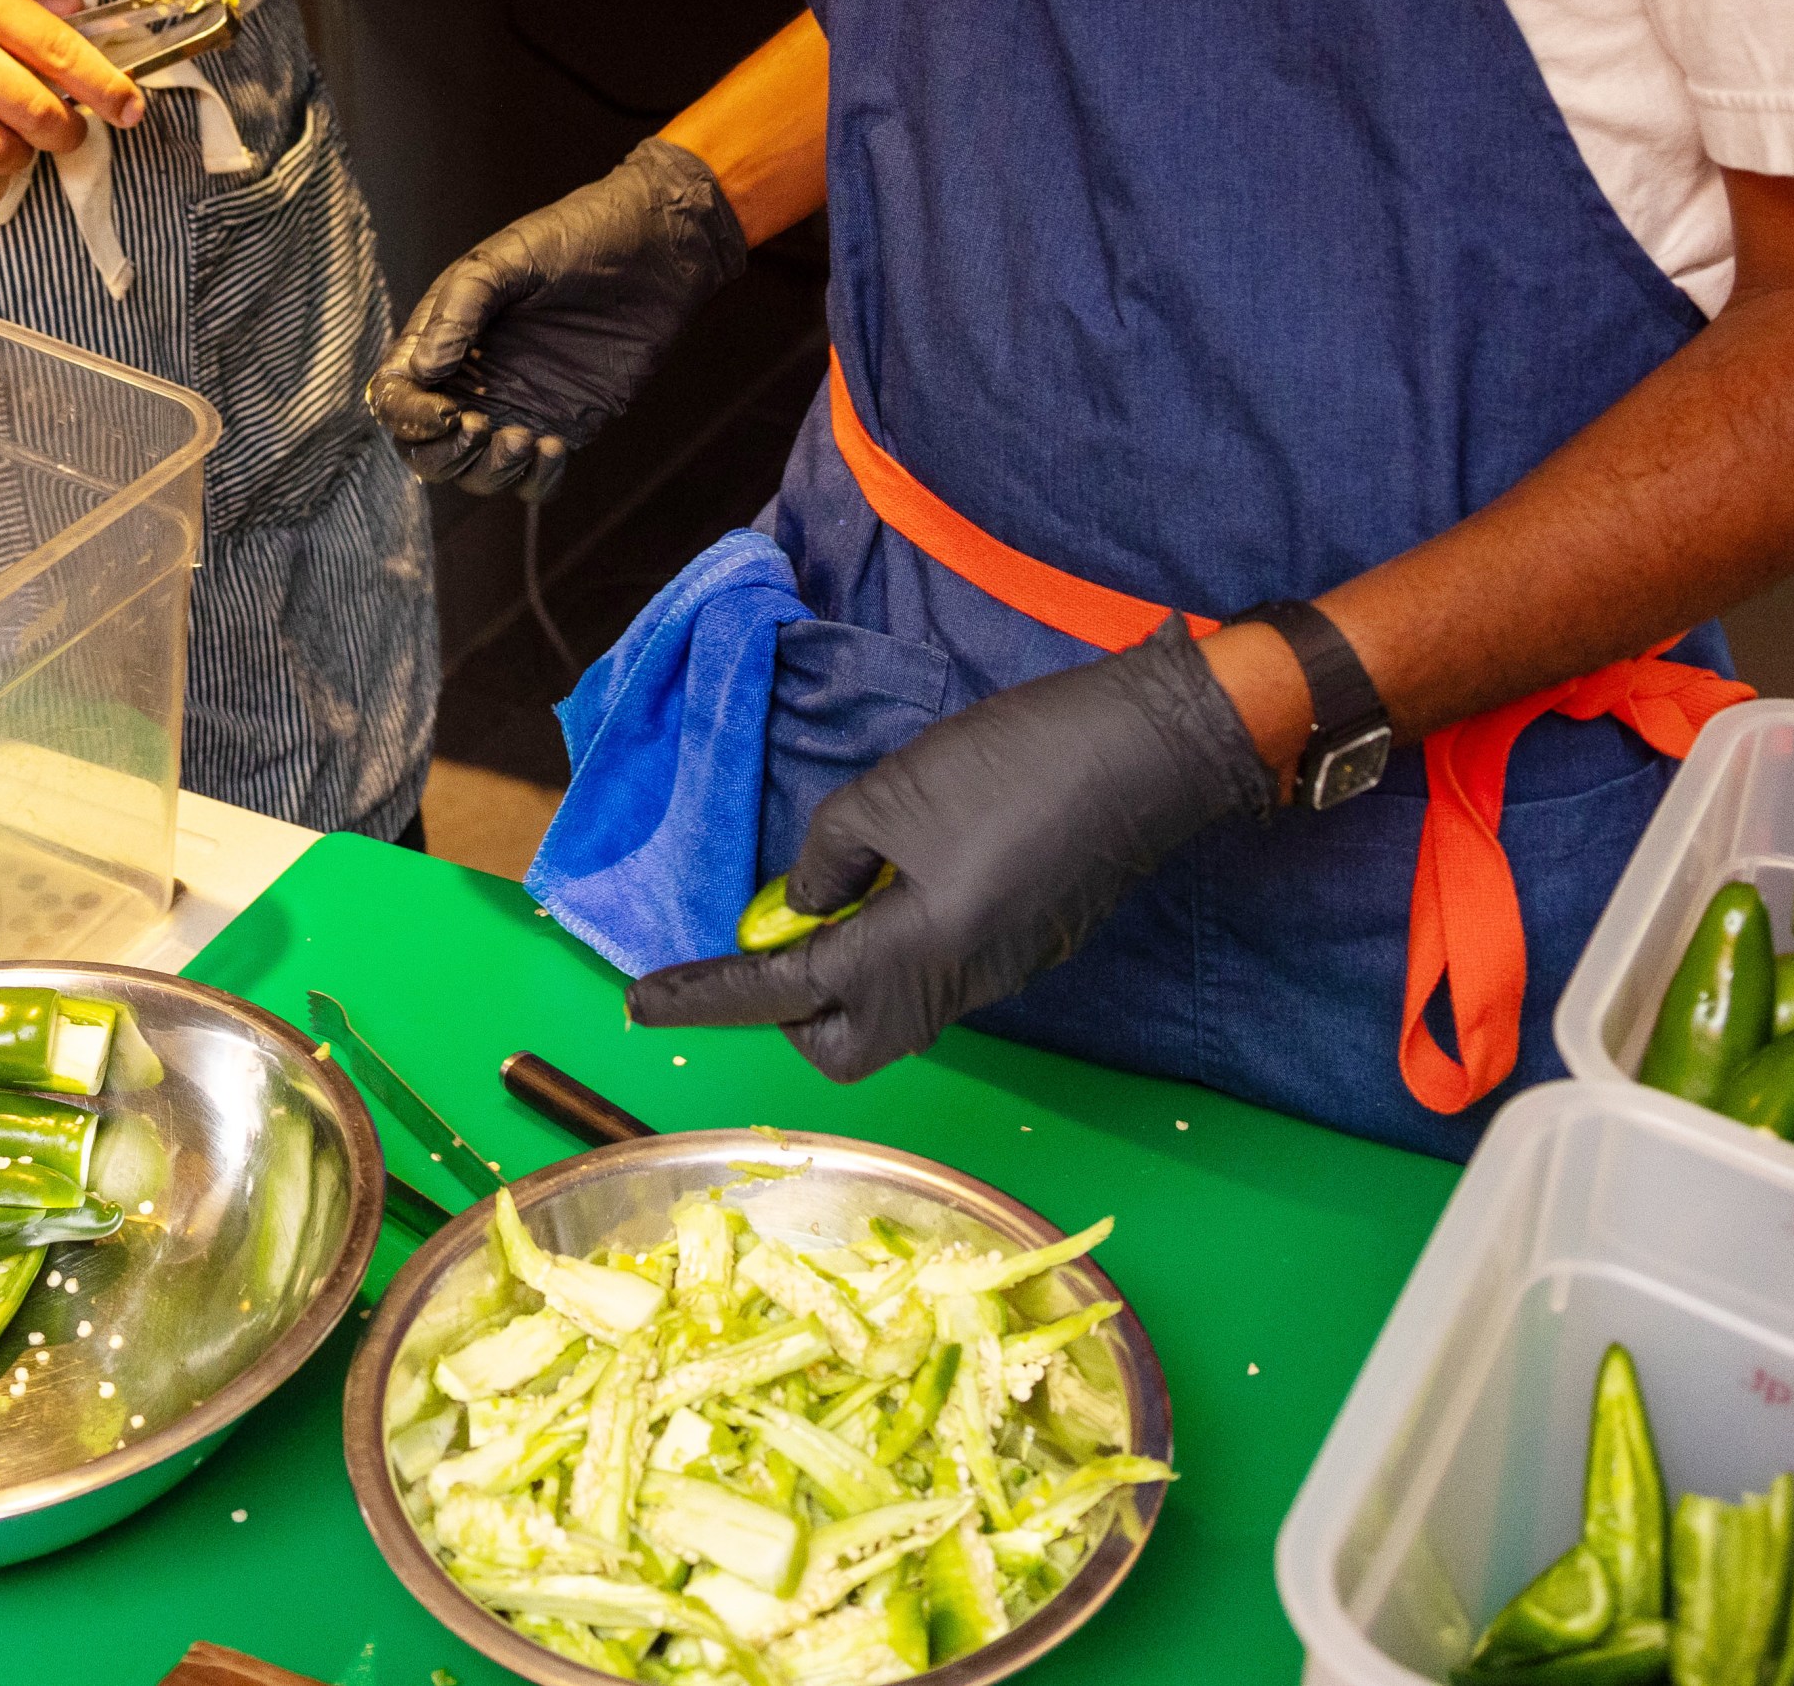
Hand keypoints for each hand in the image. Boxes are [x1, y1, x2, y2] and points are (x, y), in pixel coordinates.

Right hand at [365, 137, 747, 494]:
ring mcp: (516, 406)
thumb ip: (461, 307)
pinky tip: (555, 447)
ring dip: (488, 472)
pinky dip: (534, 481)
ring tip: (524, 439)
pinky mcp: (562, 423)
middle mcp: (472, 379)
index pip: (397, 394)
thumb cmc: (578, 237)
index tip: (446, 412)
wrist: (657, 247)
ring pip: (476, 472)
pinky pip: (533, 480)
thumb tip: (423, 369)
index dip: (408, 416)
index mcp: (444, 335)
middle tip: (483, 427)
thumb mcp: (508, 257)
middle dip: (444, 455)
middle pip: (426, 448)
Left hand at [627, 626, 1271, 1078]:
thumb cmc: (1017, 762)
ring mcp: (1001, 972)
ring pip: (893, 1009)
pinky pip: (936, 974)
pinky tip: (892, 881)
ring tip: (822, 897)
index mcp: (914, 953)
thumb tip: (799, 905)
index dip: (706, 996)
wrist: (1151, 752)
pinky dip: (892, 945)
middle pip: (842, 1040)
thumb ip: (828, 855)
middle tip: (761, 938)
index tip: (641, 1000)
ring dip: (841, 973)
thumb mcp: (895, 793)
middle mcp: (957, 985)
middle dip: (786, 1008)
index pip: (784, 994)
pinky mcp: (1029, 944)